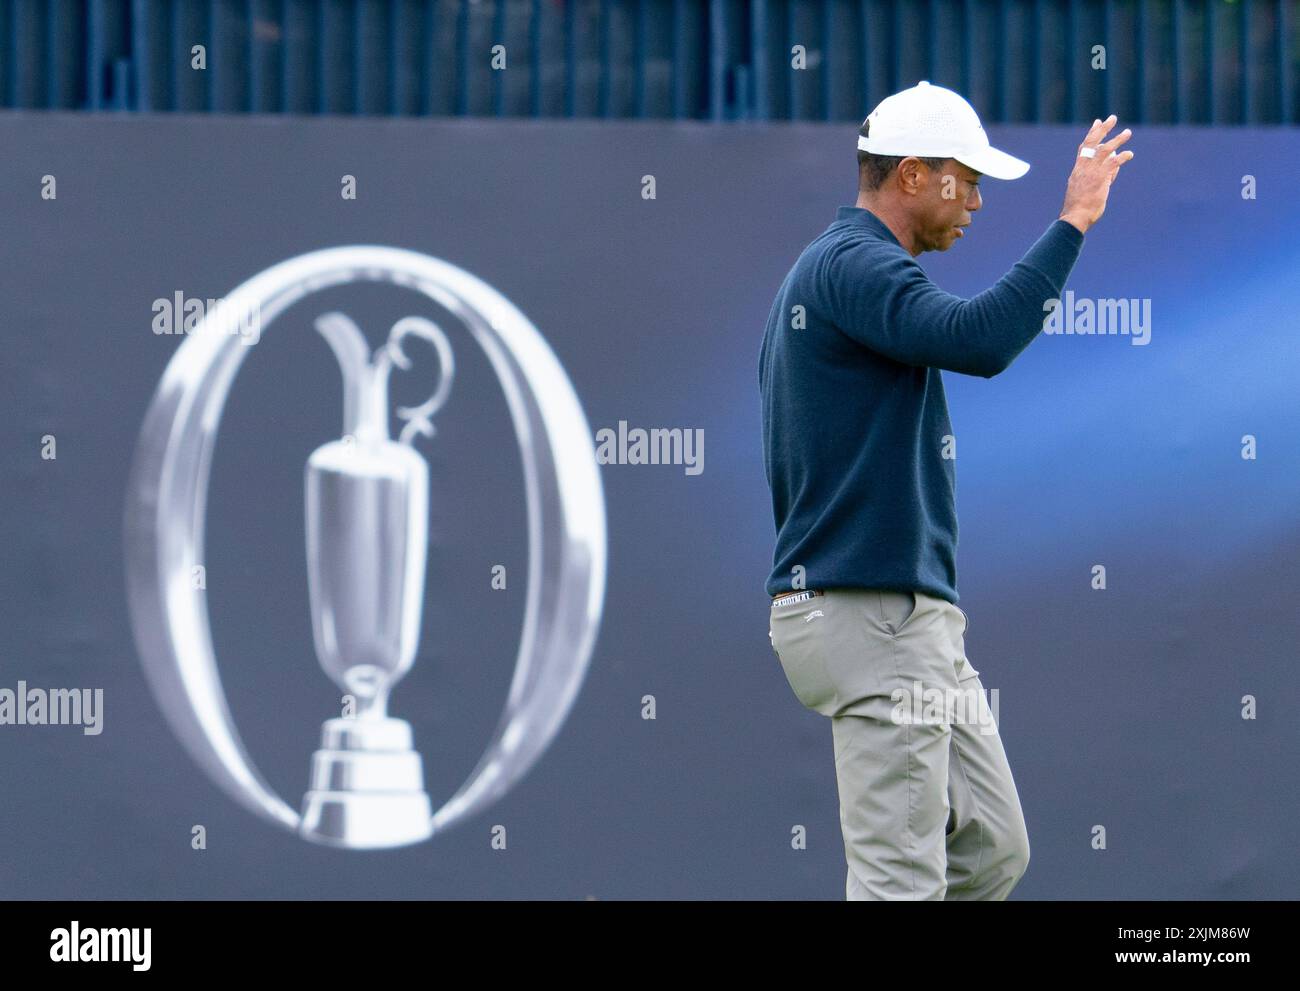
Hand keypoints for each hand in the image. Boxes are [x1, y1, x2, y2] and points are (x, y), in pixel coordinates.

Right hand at [1059, 115, 1134, 233]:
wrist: (1075, 216)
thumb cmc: (1080, 208)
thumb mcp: (1089, 189)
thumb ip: (1103, 176)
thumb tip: (1115, 166)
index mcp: (1078, 170)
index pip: (1084, 147)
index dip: (1091, 134)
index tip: (1097, 122)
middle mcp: (1083, 167)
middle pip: (1092, 142)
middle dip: (1103, 129)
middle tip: (1112, 118)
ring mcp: (1091, 172)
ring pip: (1104, 149)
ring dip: (1117, 140)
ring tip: (1128, 132)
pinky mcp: (1100, 178)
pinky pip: (1113, 163)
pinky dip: (1122, 157)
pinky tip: (1130, 154)